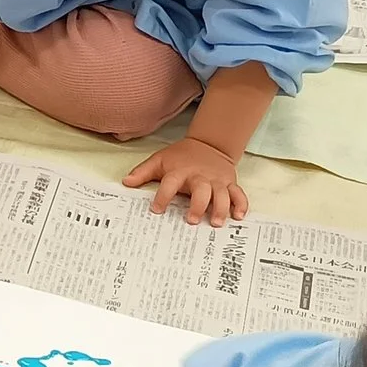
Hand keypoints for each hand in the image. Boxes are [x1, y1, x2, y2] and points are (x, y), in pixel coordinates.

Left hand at [123, 137, 248, 226]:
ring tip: (215, 223)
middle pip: (201, 190)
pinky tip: (238, 216)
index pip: (170, 183)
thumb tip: (126, 183)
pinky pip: (238, 193)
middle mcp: (200, 176)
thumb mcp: (159, 160)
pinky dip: (241, 204)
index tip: (156, 210)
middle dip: (197, 205)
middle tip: (191, 220)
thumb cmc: (181, 157)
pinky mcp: (229, 182)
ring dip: (220, 208)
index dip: (163, 196)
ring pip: (222, 194)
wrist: (209, 144)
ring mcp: (217, 180)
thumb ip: (142, 172)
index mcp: (180, 171)